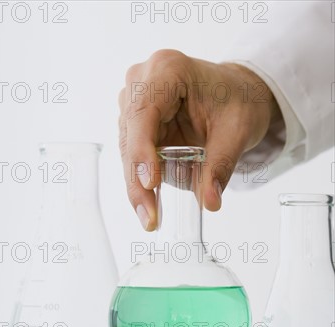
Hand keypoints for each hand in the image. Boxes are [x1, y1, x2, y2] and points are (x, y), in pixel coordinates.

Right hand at [119, 49, 280, 229]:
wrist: (237, 94)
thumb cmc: (238, 101)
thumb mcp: (237, 131)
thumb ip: (222, 165)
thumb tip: (210, 202)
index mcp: (167, 70)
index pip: (143, 113)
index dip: (142, 152)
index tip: (150, 183)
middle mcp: (142, 82)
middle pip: (130, 136)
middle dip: (138, 180)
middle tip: (149, 217)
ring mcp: (134, 102)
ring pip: (128, 150)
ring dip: (136, 185)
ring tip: (149, 217)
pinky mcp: (136, 123)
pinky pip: (133, 156)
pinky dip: (140, 181)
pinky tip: (147, 205)